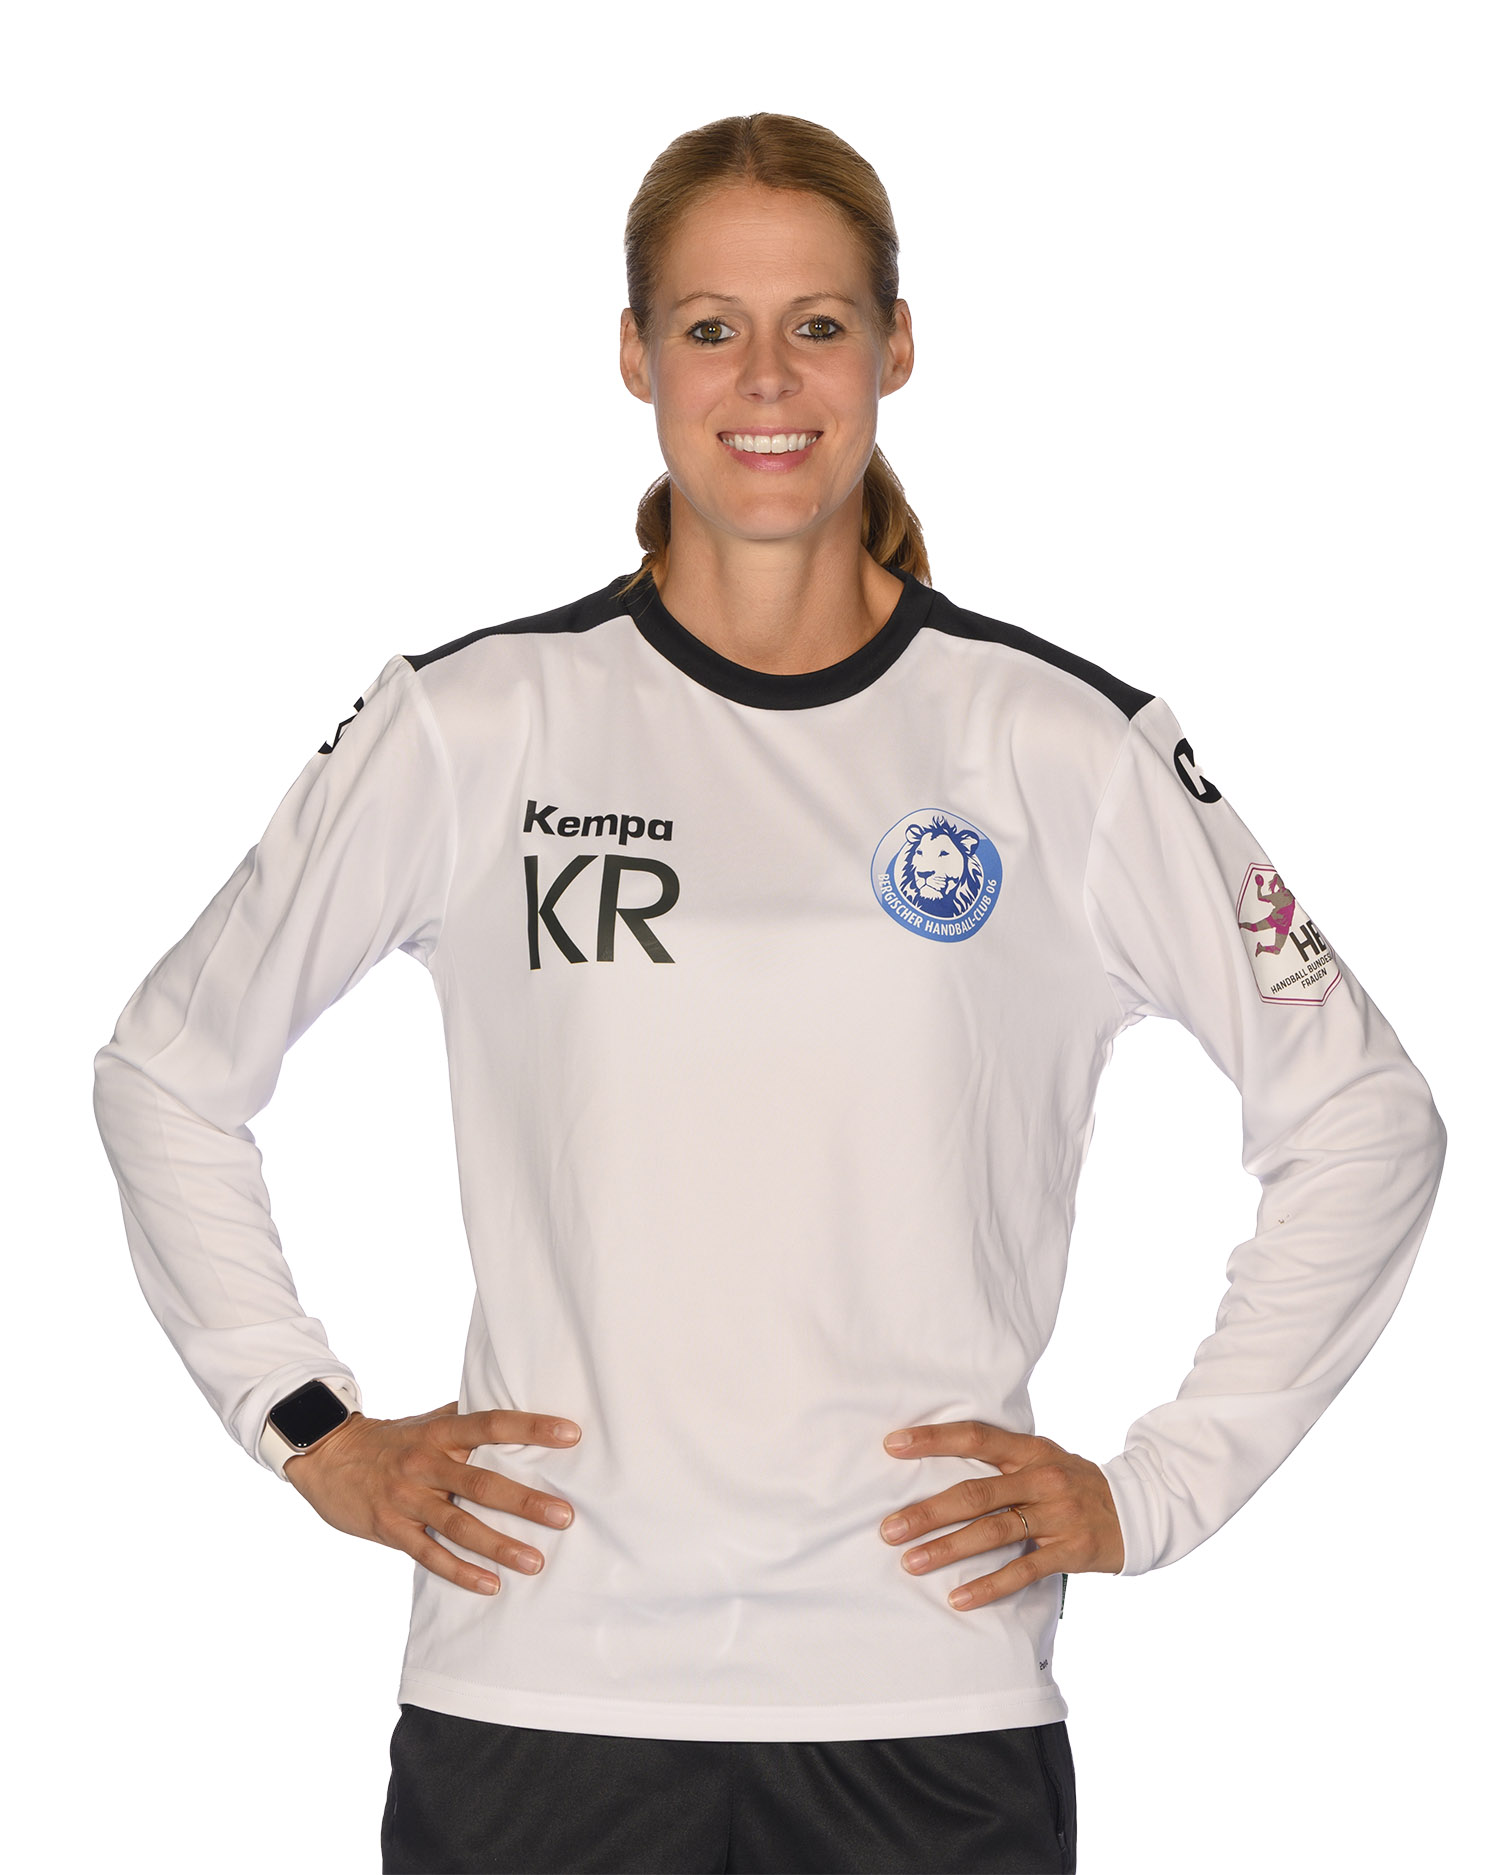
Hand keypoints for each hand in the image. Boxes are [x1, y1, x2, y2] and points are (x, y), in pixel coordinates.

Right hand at [285, 1399, 581, 1595]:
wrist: (328, 1458)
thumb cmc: (392, 1439)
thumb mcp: (426, 1422)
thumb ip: (466, 1418)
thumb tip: (513, 1398)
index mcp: (439, 1433)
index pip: (491, 1424)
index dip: (531, 1428)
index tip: (571, 1434)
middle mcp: (425, 1464)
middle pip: (480, 1483)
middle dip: (524, 1501)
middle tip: (564, 1515)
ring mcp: (406, 1499)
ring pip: (458, 1525)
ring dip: (498, 1545)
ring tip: (535, 1561)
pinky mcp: (390, 1530)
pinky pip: (429, 1555)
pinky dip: (460, 1572)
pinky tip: (490, 1584)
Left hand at [880, 1421, 1123, 1608]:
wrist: (1138, 1509)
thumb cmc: (1073, 1484)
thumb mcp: (1043, 1459)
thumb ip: (1002, 1460)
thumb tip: (937, 1466)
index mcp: (1030, 1450)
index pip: (975, 1436)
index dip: (933, 1439)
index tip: (892, 1445)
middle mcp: (1041, 1478)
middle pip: (976, 1493)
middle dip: (928, 1511)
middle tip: (889, 1529)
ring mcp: (1058, 1514)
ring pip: (993, 1532)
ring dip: (948, 1549)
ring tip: (911, 1563)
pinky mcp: (1070, 1550)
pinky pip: (1023, 1570)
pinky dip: (989, 1586)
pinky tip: (958, 1598)